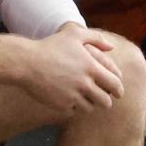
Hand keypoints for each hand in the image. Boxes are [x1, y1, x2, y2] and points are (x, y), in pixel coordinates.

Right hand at [0, 26, 125, 116]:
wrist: (26, 62)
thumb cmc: (50, 46)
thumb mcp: (74, 34)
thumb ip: (96, 38)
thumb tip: (111, 48)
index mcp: (91, 68)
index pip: (115, 84)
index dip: (119, 90)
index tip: (118, 92)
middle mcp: (84, 84)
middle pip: (106, 101)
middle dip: (107, 101)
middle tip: (105, 99)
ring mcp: (73, 96)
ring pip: (90, 108)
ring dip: (91, 104)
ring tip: (88, 100)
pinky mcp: (61, 105)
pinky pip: (74, 110)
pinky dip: (75, 107)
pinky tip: (72, 100)